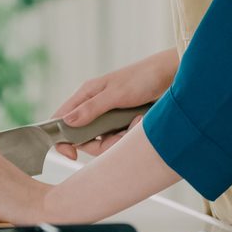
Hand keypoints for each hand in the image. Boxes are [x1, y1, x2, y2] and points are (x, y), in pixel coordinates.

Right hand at [53, 49, 176, 159]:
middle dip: (101, 143)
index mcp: (86, 95)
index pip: (61, 120)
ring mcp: (108, 116)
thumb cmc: (142, 78)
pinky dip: (128, 136)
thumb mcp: (116, 94)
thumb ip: (91, 108)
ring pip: (103, 141)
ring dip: (119, 139)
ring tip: (136, 123)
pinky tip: (139, 123)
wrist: (170, 76)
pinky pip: (118, 140)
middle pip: (84, 138)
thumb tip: (66, 122)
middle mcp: (93, 107)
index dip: (62, 139)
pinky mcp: (122, 123)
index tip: (71, 154)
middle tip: (119, 136)